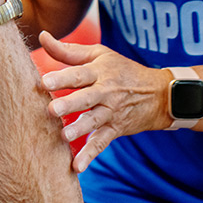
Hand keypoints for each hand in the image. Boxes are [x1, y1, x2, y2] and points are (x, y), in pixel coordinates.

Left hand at [37, 30, 169, 171]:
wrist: (160, 94)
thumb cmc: (122, 70)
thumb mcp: (100, 55)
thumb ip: (68, 50)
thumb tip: (42, 35)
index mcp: (100, 72)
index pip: (79, 74)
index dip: (62, 77)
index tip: (44, 81)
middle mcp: (106, 92)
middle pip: (86, 98)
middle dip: (70, 104)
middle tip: (52, 109)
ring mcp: (111, 113)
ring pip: (94, 121)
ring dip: (79, 129)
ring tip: (64, 136)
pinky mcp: (115, 129)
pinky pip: (101, 143)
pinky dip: (90, 155)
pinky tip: (76, 167)